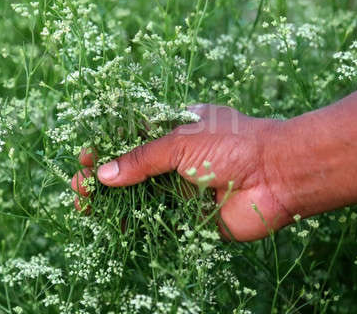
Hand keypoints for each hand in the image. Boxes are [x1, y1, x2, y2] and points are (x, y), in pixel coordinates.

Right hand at [71, 104, 293, 241]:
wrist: (277, 175)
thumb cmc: (231, 144)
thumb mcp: (179, 141)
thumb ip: (141, 159)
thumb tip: (104, 173)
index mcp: (174, 131)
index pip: (131, 138)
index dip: (106, 147)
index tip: (84, 157)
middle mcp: (176, 160)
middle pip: (131, 169)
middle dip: (104, 177)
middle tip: (80, 187)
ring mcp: (182, 189)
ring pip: (140, 197)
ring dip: (113, 202)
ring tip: (86, 207)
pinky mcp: (190, 217)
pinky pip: (158, 221)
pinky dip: (135, 225)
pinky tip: (113, 226)